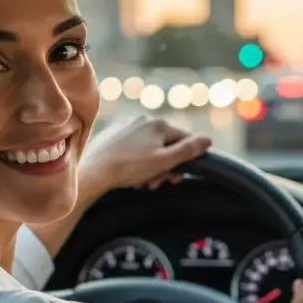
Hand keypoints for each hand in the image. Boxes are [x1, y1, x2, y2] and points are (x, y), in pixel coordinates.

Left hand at [81, 114, 211, 190]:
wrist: (93, 170)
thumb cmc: (129, 167)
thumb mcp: (164, 161)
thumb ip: (188, 150)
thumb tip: (208, 139)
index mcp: (160, 124)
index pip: (185, 140)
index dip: (184, 161)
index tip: (175, 178)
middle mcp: (145, 118)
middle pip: (167, 144)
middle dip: (165, 166)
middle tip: (156, 183)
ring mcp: (128, 124)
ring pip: (150, 146)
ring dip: (151, 165)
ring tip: (141, 181)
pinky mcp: (115, 133)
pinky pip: (134, 146)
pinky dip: (137, 159)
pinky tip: (129, 173)